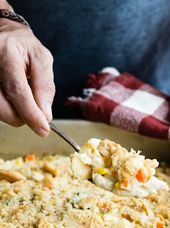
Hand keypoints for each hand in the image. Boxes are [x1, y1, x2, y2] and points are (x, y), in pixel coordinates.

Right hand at [0, 18, 54, 135]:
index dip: (31, 114)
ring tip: (21, 96)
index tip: (43, 129)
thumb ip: (45, 86)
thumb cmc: (24, 47)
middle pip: (3, 107)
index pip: (18, 91)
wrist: (2, 35)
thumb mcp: (42, 59)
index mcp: (5, 53)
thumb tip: (45, 115)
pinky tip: (11, 96)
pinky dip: (7, 108)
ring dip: (14, 113)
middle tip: (34, 109)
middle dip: (23, 117)